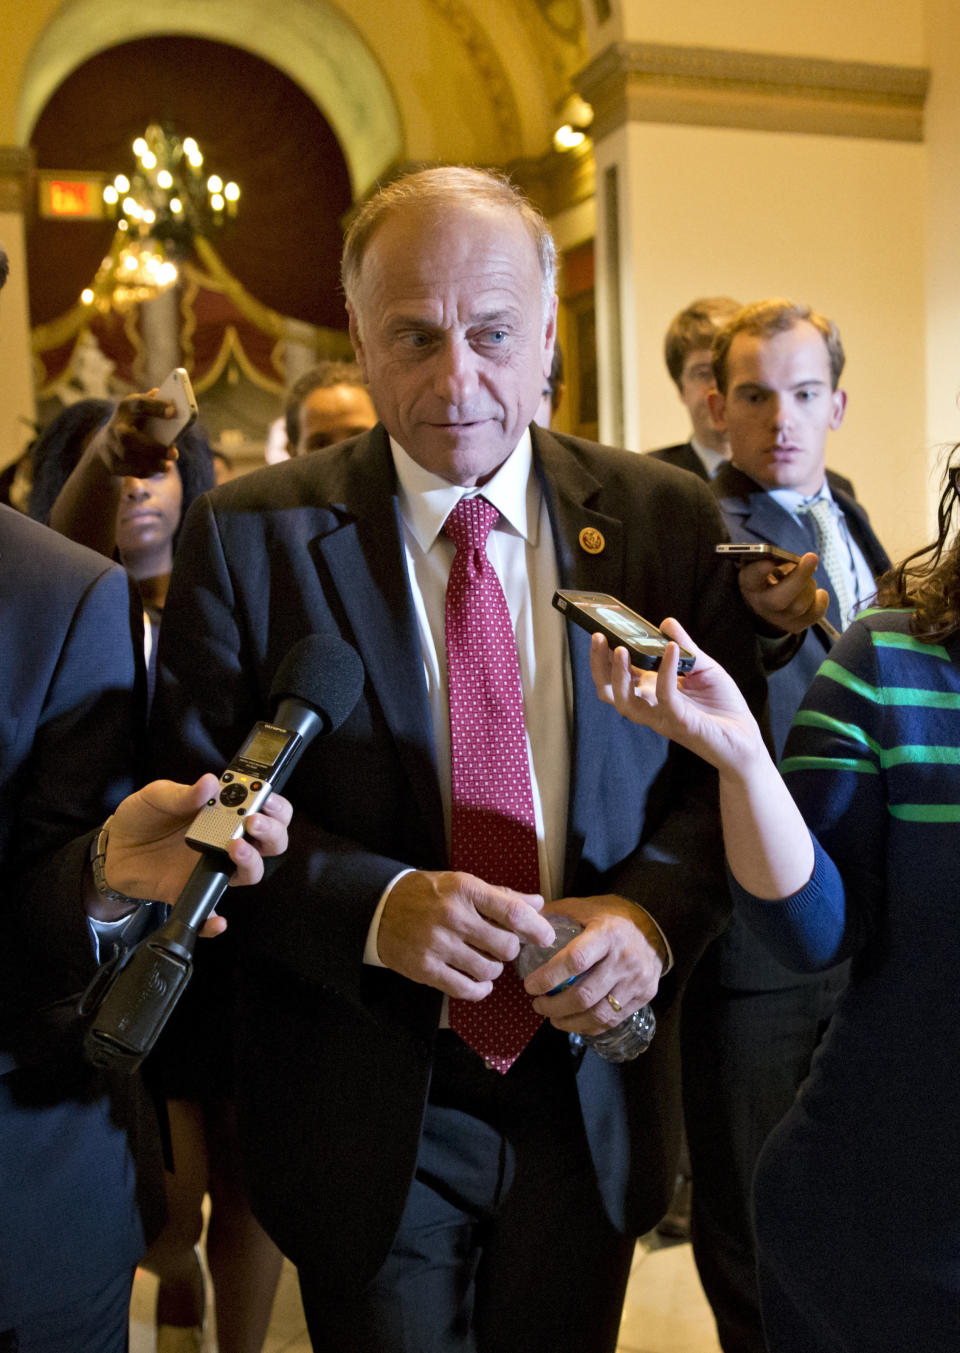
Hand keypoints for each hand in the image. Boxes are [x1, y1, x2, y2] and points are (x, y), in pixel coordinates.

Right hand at [87, 392, 179, 477]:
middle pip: (128, 437)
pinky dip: (147, 471)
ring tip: (167, 466)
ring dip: (152, 463)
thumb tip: (177, 408)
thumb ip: (158, 411)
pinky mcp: (113, 464)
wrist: (109, 443)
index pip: (140, 404)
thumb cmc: (137, 425)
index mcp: (127, 408)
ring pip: (129, 457)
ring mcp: (111, 446)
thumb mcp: (144, 413)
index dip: (156, 407)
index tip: (173, 412)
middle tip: (174, 454)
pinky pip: (131, 470)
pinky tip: (156, 469)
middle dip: (153, 448)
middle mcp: (116, 425)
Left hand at [98, 774, 291, 932]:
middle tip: (252, 822)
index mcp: (225, 813)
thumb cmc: (142, 818)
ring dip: (251, 863)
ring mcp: (213, 868)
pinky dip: (215, 920)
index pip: (267, 810)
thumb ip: (183, 793)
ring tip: (233, 848)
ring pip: (251, 873)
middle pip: (271, 843)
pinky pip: (210, 910)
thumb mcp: (157, 796)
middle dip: (271, 832)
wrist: (114, 849)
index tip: (265, 799)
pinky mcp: (193, 891)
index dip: (275, 805)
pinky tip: (216, 919)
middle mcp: (227, 841)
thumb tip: (209, 783)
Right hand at [377, 869, 554, 997]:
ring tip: (485, 960)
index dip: (536, 928)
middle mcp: (452, 917)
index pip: (512, 912)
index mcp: (465, 890)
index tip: (546, 937)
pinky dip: (479, 989)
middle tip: (502, 946)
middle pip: (505, 946)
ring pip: (489, 970)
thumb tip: (537, 904)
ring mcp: (438, 945)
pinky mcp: (426, 969)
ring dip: (494, 969)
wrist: (381, 909)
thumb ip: (501, 896)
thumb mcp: (462, 884)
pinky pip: (466, 989)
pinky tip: (478, 981)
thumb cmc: (428, 894)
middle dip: (510, 950)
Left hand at [521, 895, 664, 1035]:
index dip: (548, 977)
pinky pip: (612, 1021)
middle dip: (554, 1006)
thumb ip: (555, 914)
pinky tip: (573, 1022)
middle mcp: (624, 959)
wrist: (655, 928)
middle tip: (537, 1004)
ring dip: (568, 1021)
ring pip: (598, 1014)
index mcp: (607, 934)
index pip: (575, 960)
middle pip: (585, 995)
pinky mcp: (644, 997)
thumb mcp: (585, 907)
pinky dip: (588, 1026)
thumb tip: (521, 924)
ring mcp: (636, 981)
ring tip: (551, 1017)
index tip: (529, 985)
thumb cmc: (612, 917)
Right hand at [589, 622, 766, 773]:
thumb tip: (666, 623)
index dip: (603, 658)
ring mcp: (662, 717)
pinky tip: (673, 649)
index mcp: (650, 693)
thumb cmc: (722, 706)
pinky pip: (666, 697)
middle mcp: (650, 707)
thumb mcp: (703, 667)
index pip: (616, 678)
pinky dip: (667, 671)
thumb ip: (686, 647)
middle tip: (599, 638)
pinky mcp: (680, 723)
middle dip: (599, 666)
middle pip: (609, 691)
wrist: (745, 738)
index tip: (601, 633)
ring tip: (621, 648)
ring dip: (619, 675)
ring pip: (625, 703)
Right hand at [737, 552, 827, 632]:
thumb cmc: (771, 575)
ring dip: (809, 585)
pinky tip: (818, 593)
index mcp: (750, 584)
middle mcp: (761, 605)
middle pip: (779, 600)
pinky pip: (815, 613)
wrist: (770, 600)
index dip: (758, 572)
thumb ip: (777, 557)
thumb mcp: (768, 562)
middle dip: (799, 578)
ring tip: (807, 577)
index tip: (768, 563)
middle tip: (811, 557)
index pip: (750, 578)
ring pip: (800, 605)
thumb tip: (801, 560)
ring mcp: (778, 619)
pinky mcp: (795, 626)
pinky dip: (821, 599)